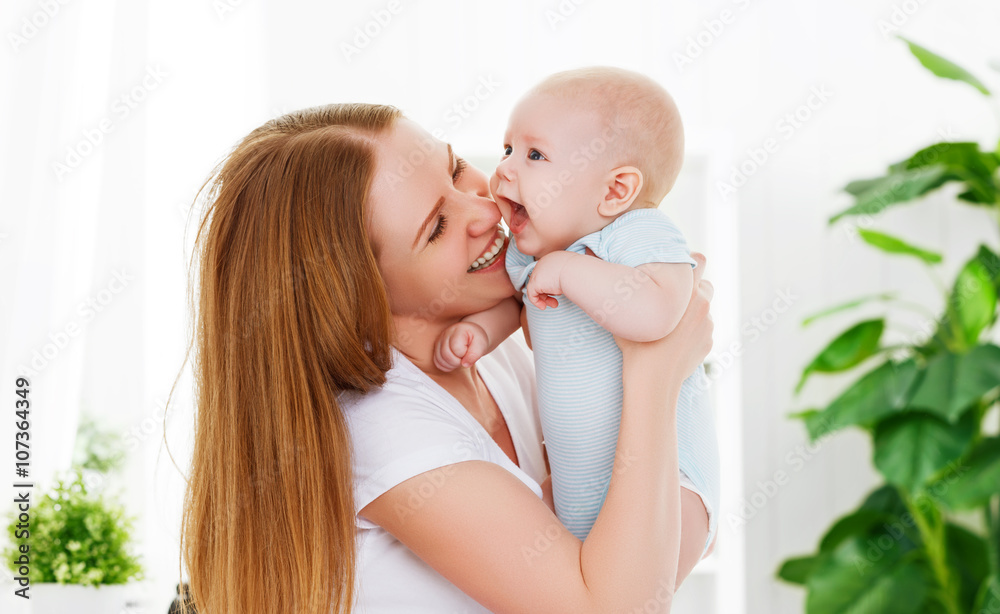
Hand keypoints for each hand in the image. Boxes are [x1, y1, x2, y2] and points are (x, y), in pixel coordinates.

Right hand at [434, 321, 490, 371]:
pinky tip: (454, 362)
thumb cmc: (476, 339)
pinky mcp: (436, 348)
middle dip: (458, 362)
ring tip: (460, 359)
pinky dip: (446, 366)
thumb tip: (464, 365)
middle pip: (446, 355)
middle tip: (465, 358)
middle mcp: (446, 334)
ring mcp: (439, 341)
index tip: (469, 351)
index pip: (456, 348)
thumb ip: (475, 354)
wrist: (472, 334)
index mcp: (458, 330)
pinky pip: (437, 363)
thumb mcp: (482, 345)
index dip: (464, 355)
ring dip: (452, 365)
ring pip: (440, 360)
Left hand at [526, 251, 577, 310]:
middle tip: (556, 301)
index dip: (552, 284)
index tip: (559, 292)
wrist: (577, 271)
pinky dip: (537, 302)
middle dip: (548, 293)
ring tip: (554, 304)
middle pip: (541, 280)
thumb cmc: (580, 271)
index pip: (547, 273)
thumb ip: (568, 273)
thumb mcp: (574, 269)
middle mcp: (543, 263)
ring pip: (536, 288)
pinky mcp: (535, 282)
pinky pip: (531, 294)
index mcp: (553, 258)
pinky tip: (543, 307)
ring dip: (544, 299)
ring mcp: (537, 272)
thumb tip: (569, 281)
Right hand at [614, 252, 712, 379]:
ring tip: (670, 324)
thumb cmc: (637, 347)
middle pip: (705, 285)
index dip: (688, 263)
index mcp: (687, 293)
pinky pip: (702, 330)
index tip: (676, 269)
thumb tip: (611, 270)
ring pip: (704, 310)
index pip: (699, 261)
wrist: (653, 383)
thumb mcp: (630, 311)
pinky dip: (692, 331)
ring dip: (691, 312)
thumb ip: (632, 288)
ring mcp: (708, 326)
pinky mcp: (708, 343)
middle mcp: (702, 306)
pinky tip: (674, 341)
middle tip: (671, 298)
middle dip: (692, 289)